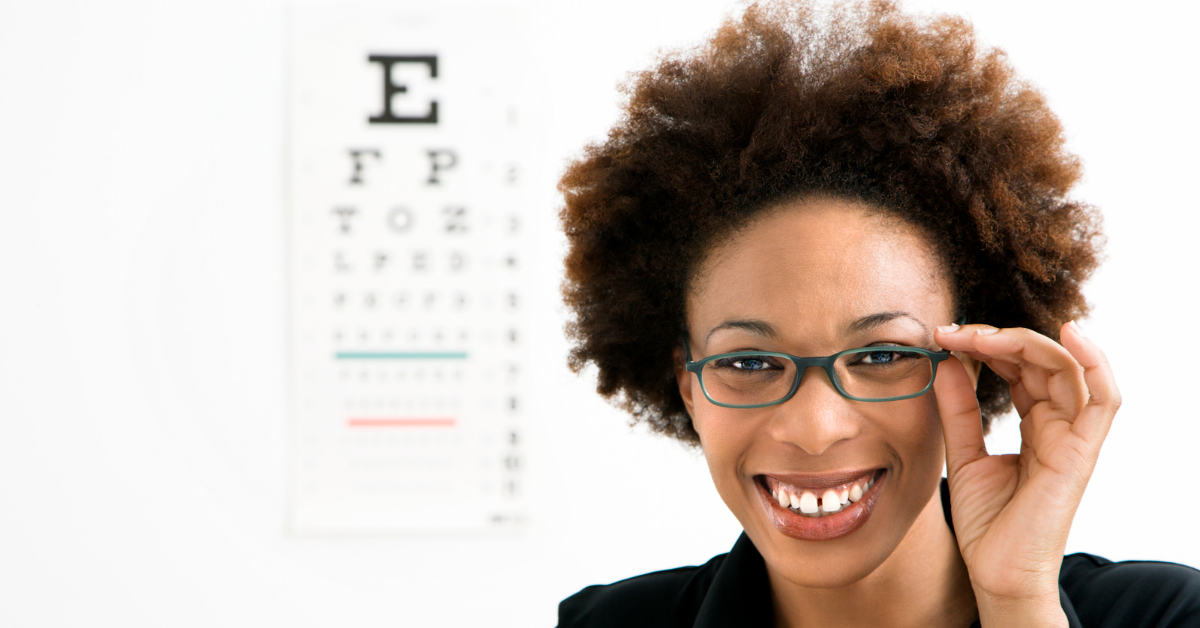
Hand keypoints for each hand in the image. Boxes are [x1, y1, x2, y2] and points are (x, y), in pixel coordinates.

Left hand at [931, 321, 1119, 626]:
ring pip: (1068, 368)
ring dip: (1024, 342)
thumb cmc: (986, 521)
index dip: (984, 345)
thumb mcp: (961, 452)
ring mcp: (1074, 436)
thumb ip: (957, 408)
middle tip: (954, 333)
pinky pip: (1105, 398)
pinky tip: (1069, 334)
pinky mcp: (1082, 451)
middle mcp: (1059, 425)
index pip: (1019, 367)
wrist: (994, 570)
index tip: (943, 336)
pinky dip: (1095, 361)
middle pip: (1042, 360)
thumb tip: (945, 360)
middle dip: (998, 338)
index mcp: (1035, 423)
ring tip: (981, 336)